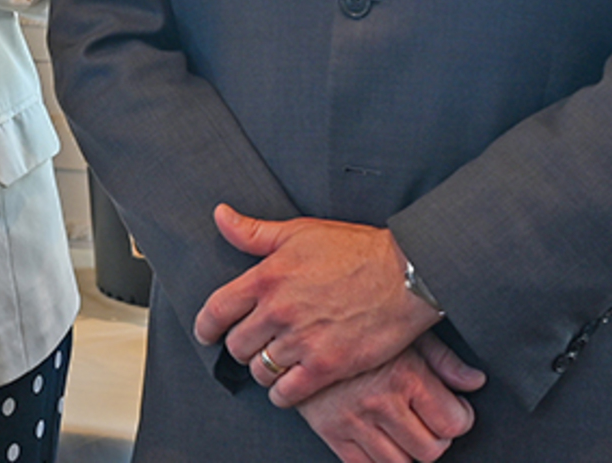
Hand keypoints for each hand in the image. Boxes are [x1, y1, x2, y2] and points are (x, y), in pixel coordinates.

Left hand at [198, 205, 440, 403]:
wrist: (406, 276)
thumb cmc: (356, 250)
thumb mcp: (300, 231)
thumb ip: (254, 231)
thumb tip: (220, 216)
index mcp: (267, 277)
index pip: (216, 310)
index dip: (205, 328)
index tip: (206, 335)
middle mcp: (279, 311)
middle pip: (236, 345)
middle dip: (239, 347)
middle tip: (251, 344)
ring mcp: (302, 340)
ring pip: (259, 370)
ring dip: (262, 369)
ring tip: (273, 362)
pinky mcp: (327, 366)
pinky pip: (286, 393)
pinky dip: (282, 393)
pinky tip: (288, 385)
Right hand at [300, 337, 483, 461]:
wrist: (298, 322)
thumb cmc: (357, 322)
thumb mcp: (404, 331)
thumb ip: (444, 359)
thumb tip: (475, 382)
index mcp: (404, 374)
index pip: (453, 423)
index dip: (459, 419)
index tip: (453, 410)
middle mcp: (379, 401)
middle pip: (430, 451)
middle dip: (435, 438)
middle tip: (428, 420)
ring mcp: (352, 420)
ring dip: (407, 451)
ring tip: (403, 428)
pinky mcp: (329, 431)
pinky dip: (377, 460)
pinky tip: (380, 439)